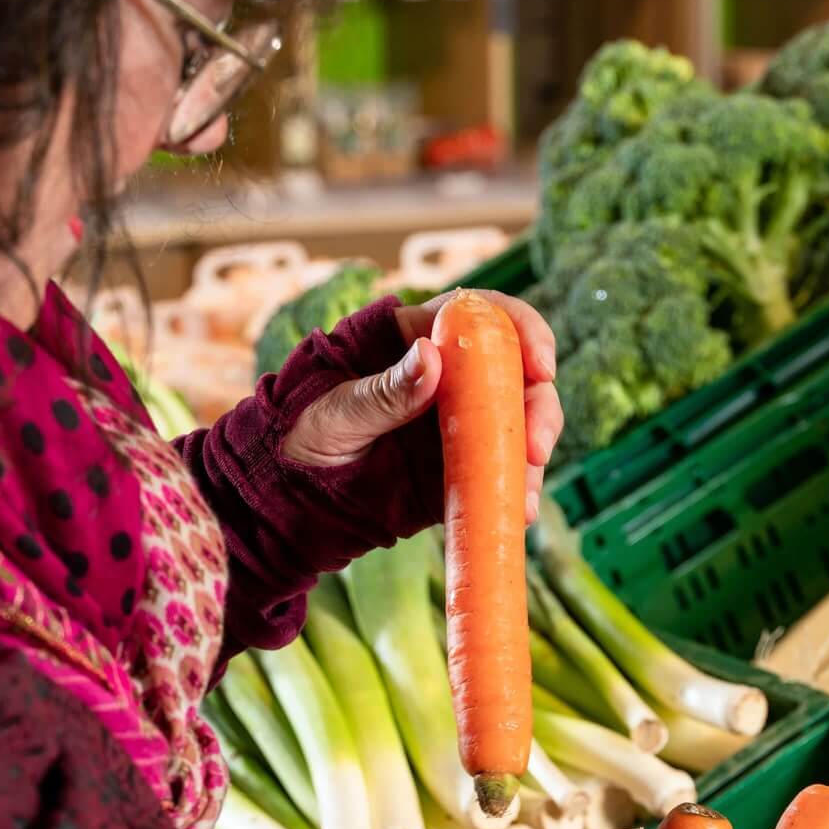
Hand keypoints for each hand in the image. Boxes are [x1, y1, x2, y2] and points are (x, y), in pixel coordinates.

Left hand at [281, 290, 562, 525]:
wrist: (287, 502)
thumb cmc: (299, 438)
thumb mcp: (333, 413)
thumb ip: (381, 391)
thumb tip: (430, 358)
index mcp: (415, 339)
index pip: (482, 317)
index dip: (522, 330)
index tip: (541, 365)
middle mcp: (449, 380)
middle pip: (515, 376)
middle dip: (538, 407)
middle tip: (536, 447)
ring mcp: (459, 428)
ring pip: (516, 429)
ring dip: (533, 458)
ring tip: (526, 495)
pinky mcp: (461, 473)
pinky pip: (500, 478)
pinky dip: (516, 494)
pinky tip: (518, 512)